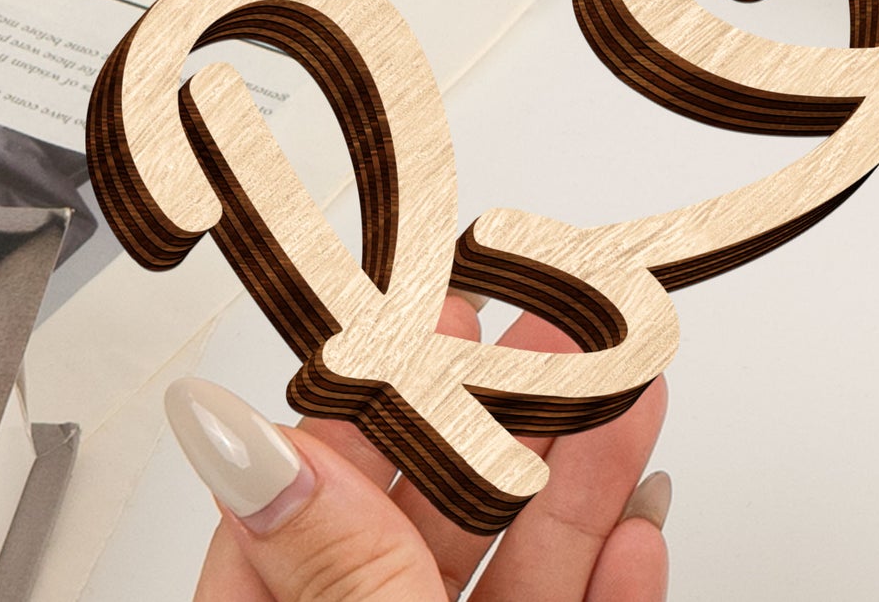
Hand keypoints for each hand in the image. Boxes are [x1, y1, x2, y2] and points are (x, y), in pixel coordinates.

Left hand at [166, 294, 669, 600]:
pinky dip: (614, 587)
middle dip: (513, 412)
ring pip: (522, 569)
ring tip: (628, 389)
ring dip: (586, 482)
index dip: (376, 390)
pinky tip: (637, 530)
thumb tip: (241, 441)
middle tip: (560, 321)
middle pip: (435, 513)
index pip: (311, 495)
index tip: (433, 305)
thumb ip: (333, 566)